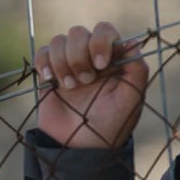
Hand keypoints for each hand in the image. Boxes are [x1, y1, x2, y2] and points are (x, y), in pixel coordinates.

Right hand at [34, 22, 147, 148]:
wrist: (78, 148)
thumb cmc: (109, 127)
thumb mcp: (130, 101)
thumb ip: (136, 71)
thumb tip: (133, 43)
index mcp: (112, 60)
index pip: (105, 31)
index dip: (101, 41)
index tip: (100, 65)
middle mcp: (89, 57)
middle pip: (79, 32)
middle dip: (79, 56)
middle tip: (86, 81)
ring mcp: (67, 64)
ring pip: (59, 41)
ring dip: (63, 62)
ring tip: (70, 87)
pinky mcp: (49, 73)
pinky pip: (42, 53)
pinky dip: (44, 63)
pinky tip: (50, 80)